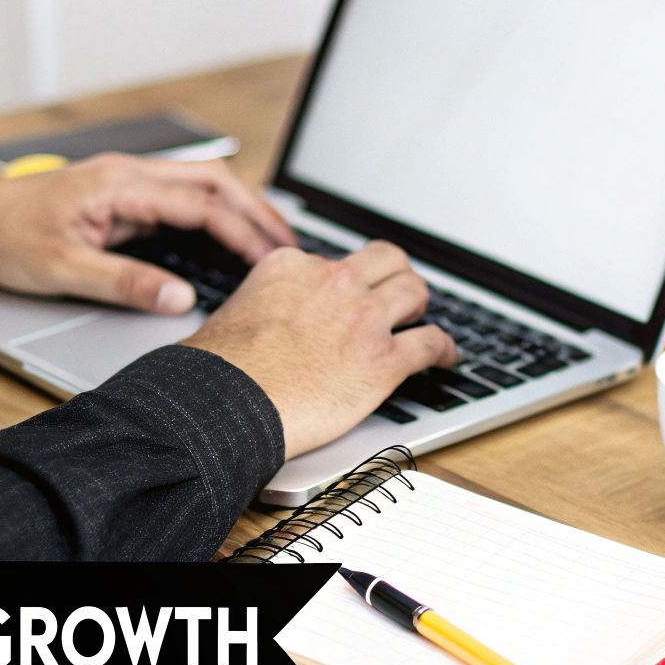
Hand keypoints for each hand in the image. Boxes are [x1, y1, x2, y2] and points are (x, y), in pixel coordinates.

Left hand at [0, 155, 294, 311]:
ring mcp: (128, 183)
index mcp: (120, 185)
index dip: (243, 233)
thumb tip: (180, 296)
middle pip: (215, 182)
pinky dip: (215, 216)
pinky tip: (229, 240)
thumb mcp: (61, 269)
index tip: (271, 260)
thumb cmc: (3, 237)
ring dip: (240, 210)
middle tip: (290, 248)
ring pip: (202, 186)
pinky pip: (182, 200)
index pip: (201, 204)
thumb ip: (125, 282)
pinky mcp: (124, 198)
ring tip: (272, 244)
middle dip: (257, 213)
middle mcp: (130, 175)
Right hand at [184, 242, 457, 458]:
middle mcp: (333, 281)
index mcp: (292, 266)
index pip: (333, 261)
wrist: (225, 404)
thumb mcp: (234, 311)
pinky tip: (447, 358)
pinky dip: (445, 350)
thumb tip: (263, 322)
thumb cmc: (217, 371)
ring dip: (419, 305)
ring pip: (414, 290)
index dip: (345, 281)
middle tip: (395, 295)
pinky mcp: (384, 360)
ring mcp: (364, 318)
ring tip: (420, 319)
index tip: (347, 294)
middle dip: (393, 275)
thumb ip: (262, 304)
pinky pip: (432, 343)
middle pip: (386, 260)